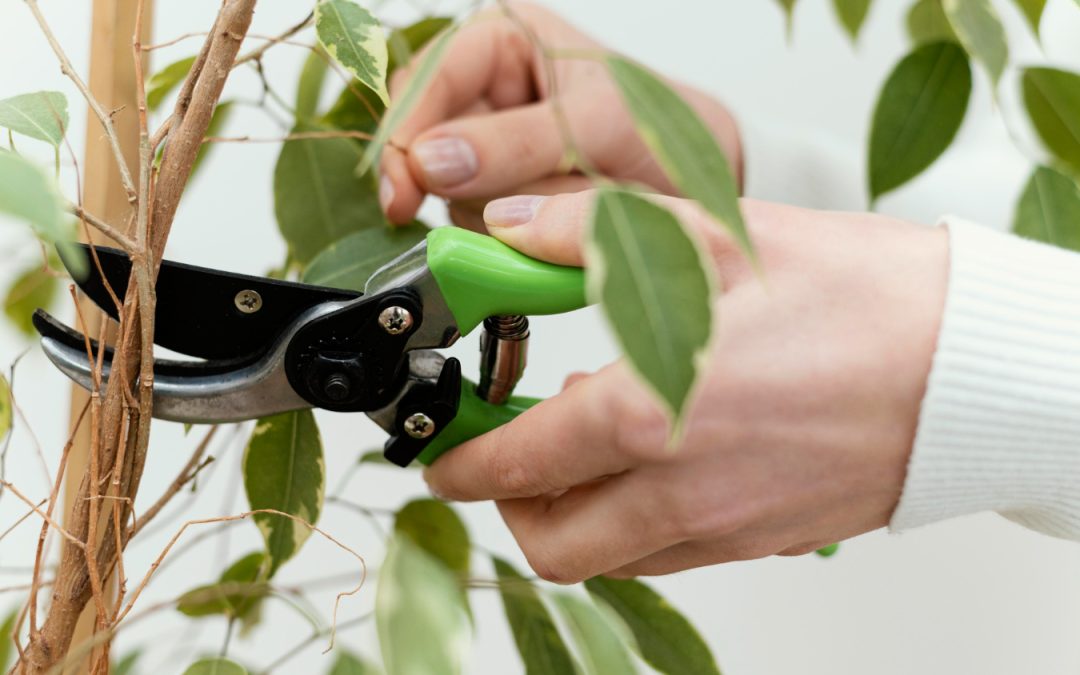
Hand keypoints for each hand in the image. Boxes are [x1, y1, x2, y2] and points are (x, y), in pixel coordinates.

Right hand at [378, 3, 742, 228]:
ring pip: (446, 187)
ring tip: (556, 201)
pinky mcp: (493, 194)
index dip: (408, 131)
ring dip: (492, 209)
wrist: (694, 181)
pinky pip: (472, 220)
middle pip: (424, 137)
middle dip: (453, 179)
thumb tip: (433, 162)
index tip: (405, 183)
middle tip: (476, 211)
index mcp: (503, 39)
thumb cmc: (658, 126)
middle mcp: (485, 89)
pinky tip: (540, 223)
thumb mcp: (593, 125)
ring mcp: (484, 147)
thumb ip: (513, 144)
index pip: (429, 77)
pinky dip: (502, 233)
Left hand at [424, 192, 949, 582]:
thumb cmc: (861, 300)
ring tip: (581, 446)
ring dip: (571, 515)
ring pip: (610, 558)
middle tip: (505, 450)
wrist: (972, 365)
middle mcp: (681, 491)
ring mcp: (727, 528)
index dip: (461, 460)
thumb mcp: (713, 237)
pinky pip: (672, 552)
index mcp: (651, 416)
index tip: (445, 447)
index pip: (516, 466)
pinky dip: (636, 520)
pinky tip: (655, 456)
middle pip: (550, 542)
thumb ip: (590, 235)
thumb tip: (514, 234)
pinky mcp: (764, 539)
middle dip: (507, 504)